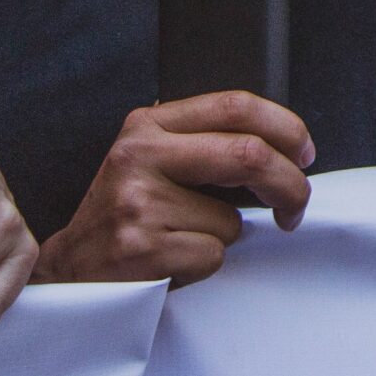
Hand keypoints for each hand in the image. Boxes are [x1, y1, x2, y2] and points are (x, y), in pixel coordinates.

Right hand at [33, 94, 315, 285]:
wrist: (70, 269)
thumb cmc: (126, 213)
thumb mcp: (153, 160)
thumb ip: (203, 141)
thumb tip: (285, 147)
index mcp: (148, 126)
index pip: (235, 105)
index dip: (286, 127)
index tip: (306, 154)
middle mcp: (139, 156)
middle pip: (248, 154)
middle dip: (289, 185)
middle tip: (296, 207)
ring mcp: (137, 202)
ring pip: (231, 218)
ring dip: (226, 236)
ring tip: (185, 239)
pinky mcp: (140, 248)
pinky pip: (212, 255)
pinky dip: (205, 263)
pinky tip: (170, 261)